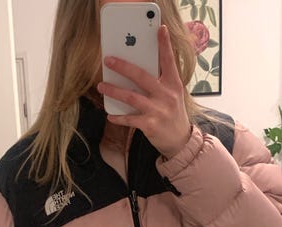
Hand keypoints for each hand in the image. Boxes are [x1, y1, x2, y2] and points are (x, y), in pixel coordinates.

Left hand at [97, 25, 191, 158]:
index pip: (169, 61)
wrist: (180, 141)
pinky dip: (118, 117)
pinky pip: (129, 118)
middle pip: (141, 76)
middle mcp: (166, 95)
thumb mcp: (172, 96)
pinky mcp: (150, 125)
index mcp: (173, 85)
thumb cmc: (173, 115)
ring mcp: (158, 110)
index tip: (160, 29)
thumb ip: (159, 83)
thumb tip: (135, 73)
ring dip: (114, 91)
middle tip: (109, 60)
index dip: (164, 45)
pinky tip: (110, 115)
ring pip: (131, 97)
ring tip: (102, 86)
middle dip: (123, 67)